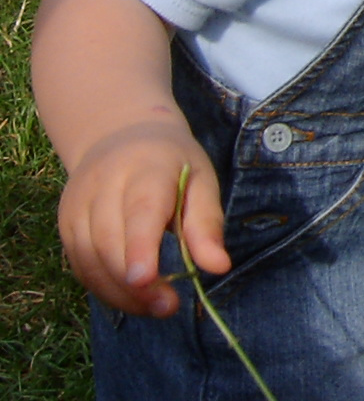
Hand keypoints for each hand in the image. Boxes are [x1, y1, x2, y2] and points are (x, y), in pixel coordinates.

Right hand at [57, 118, 230, 316]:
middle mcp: (103, 184)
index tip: (146, 279)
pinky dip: (104, 287)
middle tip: (168, 307)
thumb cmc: (172, 162)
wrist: (121, 135)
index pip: (139, 210)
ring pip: (90, 259)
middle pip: (110, 241)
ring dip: (120, 292)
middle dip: (136, 283)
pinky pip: (80, 264)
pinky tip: (130, 297)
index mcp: (145, 167)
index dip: (140, 246)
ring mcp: (77, 204)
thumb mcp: (200, 180)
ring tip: (154, 307)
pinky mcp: (65, 223)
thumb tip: (218, 267)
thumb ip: (207, 223)